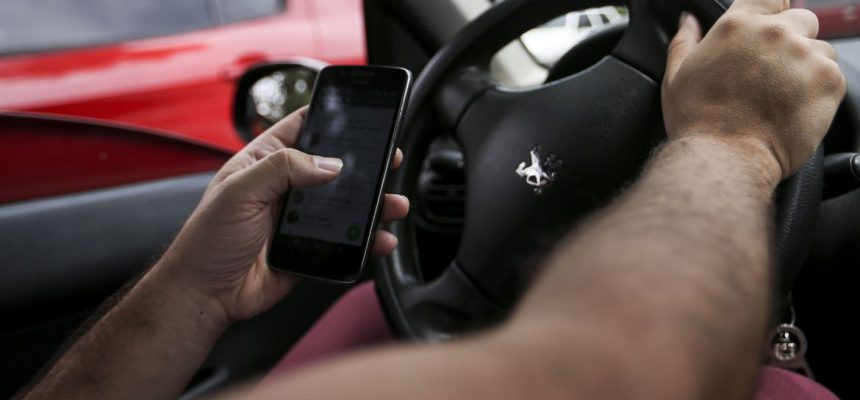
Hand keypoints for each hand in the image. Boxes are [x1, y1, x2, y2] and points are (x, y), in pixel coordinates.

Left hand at [154, 107, 409, 325]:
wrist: (204, 295)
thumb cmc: (207, 240)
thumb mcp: (239, 191)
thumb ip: (283, 168)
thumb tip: (329, 163)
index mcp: (264, 162)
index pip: (302, 128)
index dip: (331, 119)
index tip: (361, 116)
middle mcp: (285, 187)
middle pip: (333, 167)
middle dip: (365, 164)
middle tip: (389, 160)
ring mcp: (299, 219)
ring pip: (346, 205)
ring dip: (374, 204)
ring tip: (394, 203)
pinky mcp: (310, 249)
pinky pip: (346, 240)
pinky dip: (367, 240)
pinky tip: (380, 238)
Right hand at [662, 0, 845, 180]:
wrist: (724, 157)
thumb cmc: (697, 122)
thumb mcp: (676, 77)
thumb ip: (685, 41)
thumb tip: (689, 21)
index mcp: (738, 26)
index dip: (773, 11)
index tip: (771, 26)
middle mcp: (775, 34)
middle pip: (802, 20)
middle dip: (792, 41)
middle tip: (772, 75)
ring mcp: (805, 55)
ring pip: (820, 50)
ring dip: (807, 67)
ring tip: (782, 98)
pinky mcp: (828, 81)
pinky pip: (833, 75)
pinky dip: (818, 91)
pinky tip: (793, 109)